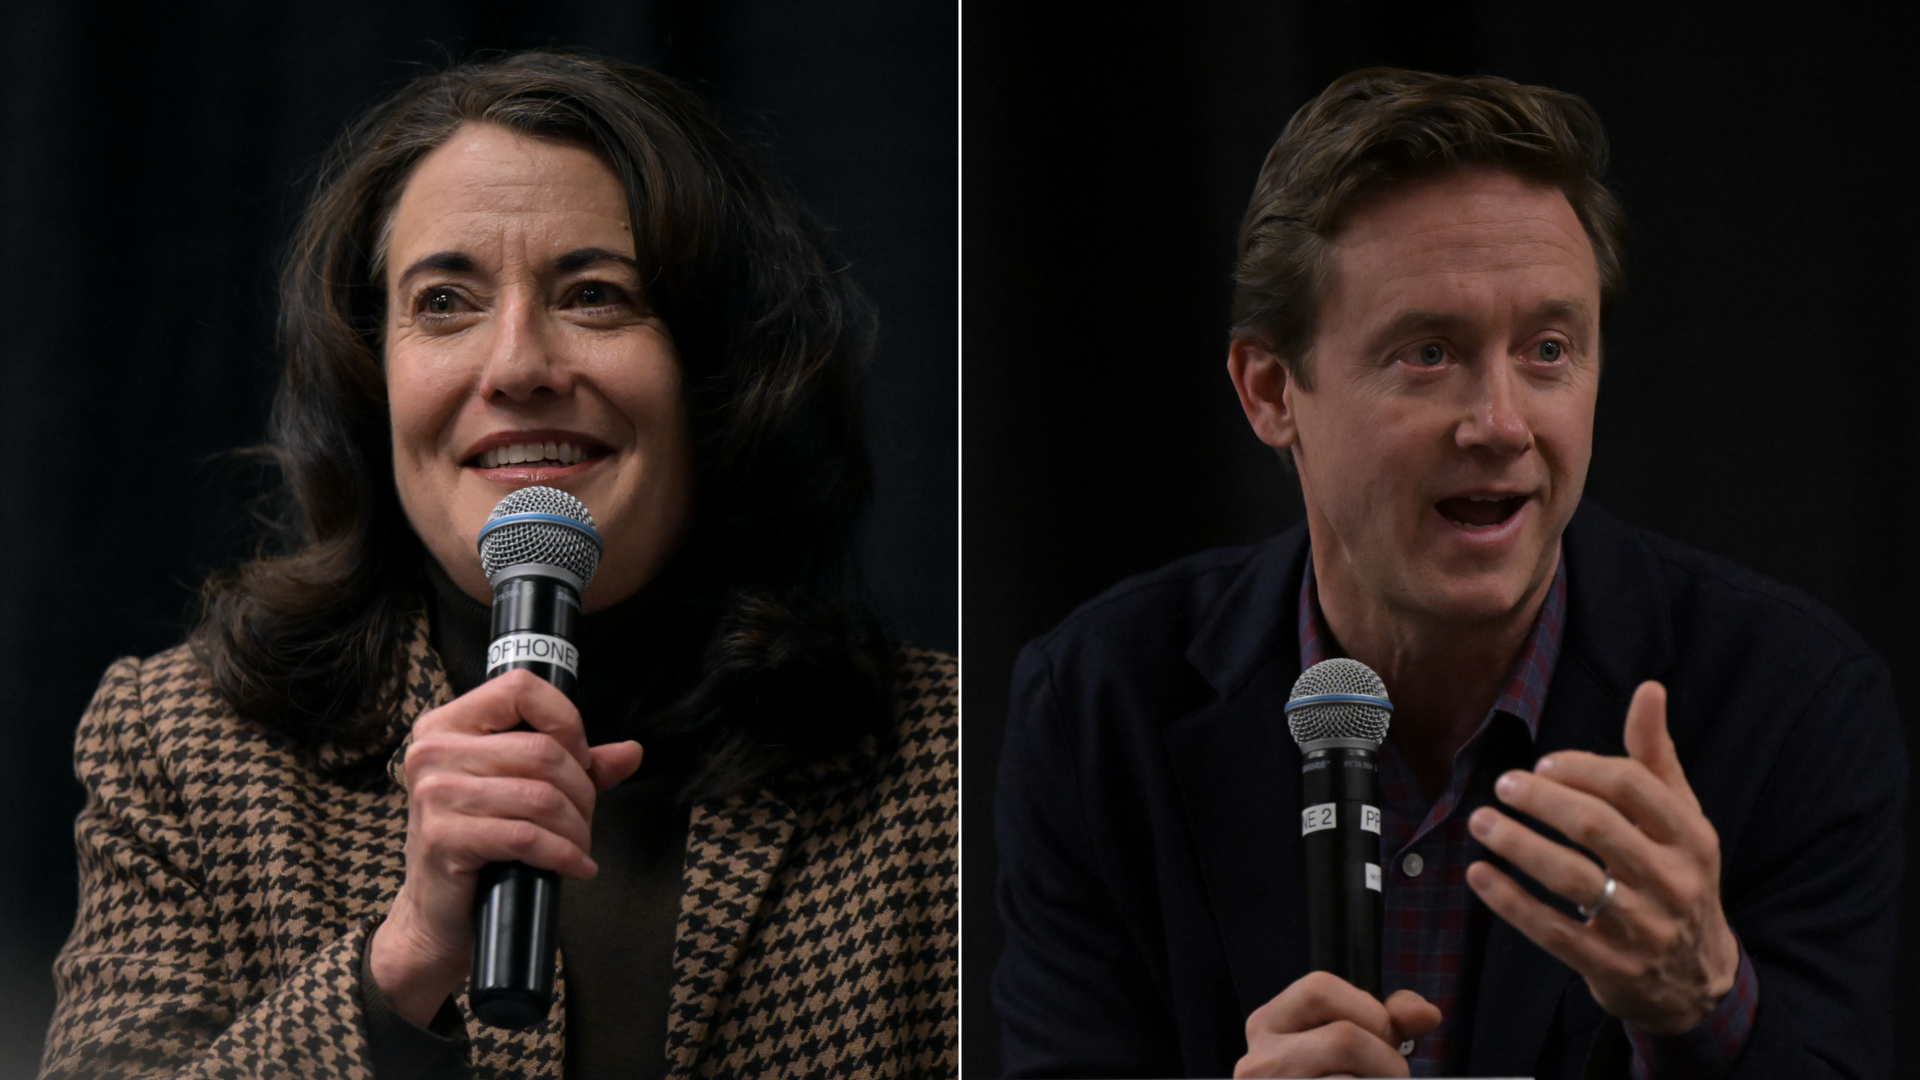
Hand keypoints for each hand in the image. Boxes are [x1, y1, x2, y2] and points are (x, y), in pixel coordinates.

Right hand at [369, 669, 642, 1026]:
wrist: (437, 912)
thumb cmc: (480, 843)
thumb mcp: (524, 790)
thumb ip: (576, 764)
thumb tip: (630, 752)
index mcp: (448, 725)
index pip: (519, 688)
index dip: (565, 720)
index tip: (581, 757)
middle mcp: (433, 751)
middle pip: (541, 751)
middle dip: (581, 790)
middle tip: (585, 818)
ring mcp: (435, 794)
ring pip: (540, 796)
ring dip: (576, 827)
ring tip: (580, 845)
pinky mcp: (443, 838)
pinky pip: (527, 837)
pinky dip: (564, 854)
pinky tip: (575, 866)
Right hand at [1234, 971, 1440, 1077]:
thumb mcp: (1356, 1045)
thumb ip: (1389, 1021)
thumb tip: (1426, 1013)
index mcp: (1269, 1025)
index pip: (1319, 988)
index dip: (1368, 1011)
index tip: (1381, 1037)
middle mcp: (1258, 1062)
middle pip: (1344, 1038)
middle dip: (1386, 1061)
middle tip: (1388, 1079)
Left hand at [1465, 680, 1738, 1033]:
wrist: (1698, 978)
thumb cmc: (1678, 877)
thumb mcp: (1681, 820)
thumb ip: (1656, 757)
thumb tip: (1649, 689)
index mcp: (1691, 837)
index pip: (1631, 786)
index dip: (1580, 768)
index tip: (1543, 764)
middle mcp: (1673, 880)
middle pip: (1597, 827)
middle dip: (1541, 800)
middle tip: (1503, 785)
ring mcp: (1643, 928)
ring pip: (1572, 879)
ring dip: (1518, 845)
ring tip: (1480, 822)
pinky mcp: (1612, 966)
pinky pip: (1553, 931)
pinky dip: (1511, 902)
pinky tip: (1479, 876)